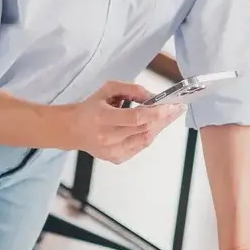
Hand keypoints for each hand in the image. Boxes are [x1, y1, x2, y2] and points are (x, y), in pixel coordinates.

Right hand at [58, 80, 181, 163]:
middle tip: (178, 108)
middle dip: (164, 118)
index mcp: (102, 118)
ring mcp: (112, 152)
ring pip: (145, 140)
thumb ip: (131, 90)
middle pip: (144, 129)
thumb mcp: (107, 90)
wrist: (72, 130)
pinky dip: (150, 135)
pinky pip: (140, 147)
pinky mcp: (116, 159)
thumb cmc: (90, 107)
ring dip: (160, 127)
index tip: (171, 105)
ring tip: (170, 116)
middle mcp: (107, 138)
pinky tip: (156, 126)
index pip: (136, 118)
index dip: (156, 113)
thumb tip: (153, 96)